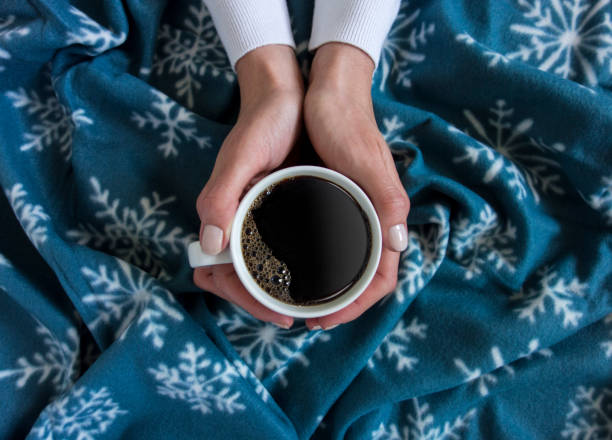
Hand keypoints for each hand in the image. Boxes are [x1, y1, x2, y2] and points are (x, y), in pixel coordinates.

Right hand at [193, 45, 302, 328]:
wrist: (284, 97)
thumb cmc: (262, 123)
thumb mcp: (241, 156)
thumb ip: (220, 197)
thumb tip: (210, 246)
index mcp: (224, 216)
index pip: (223, 274)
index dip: (248, 299)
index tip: (281, 314)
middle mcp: (238, 221)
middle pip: (240, 279)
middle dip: (262, 302)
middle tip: (294, 315)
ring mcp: (259, 217)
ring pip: (259, 268)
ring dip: (274, 291)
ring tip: (305, 304)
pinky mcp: (279, 209)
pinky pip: (277, 248)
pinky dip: (288, 269)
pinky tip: (311, 274)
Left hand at [303, 43, 409, 329]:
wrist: (328, 90)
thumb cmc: (347, 123)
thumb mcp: (365, 161)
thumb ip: (386, 200)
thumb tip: (396, 245)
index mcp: (384, 215)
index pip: (381, 276)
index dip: (357, 304)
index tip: (326, 318)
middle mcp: (371, 217)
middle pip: (363, 275)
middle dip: (340, 302)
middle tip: (307, 316)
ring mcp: (351, 210)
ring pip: (346, 260)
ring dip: (328, 284)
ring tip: (298, 298)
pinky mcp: (332, 199)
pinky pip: (329, 239)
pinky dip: (316, 259)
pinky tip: (292, 263)